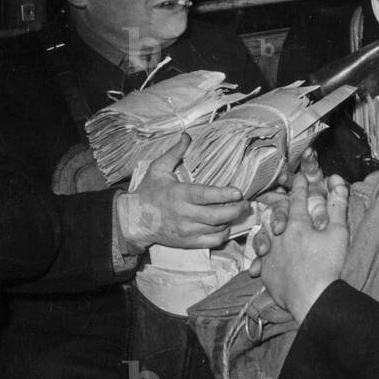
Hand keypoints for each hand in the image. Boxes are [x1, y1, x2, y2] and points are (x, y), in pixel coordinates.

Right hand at [116, 134, 248, 250]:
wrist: (133, 220)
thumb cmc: (148, 192)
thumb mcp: (158, 169)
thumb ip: (175, 153)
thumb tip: (187, 136)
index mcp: (179, 194)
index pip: (207, 196)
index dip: (225, 194)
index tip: (238, 192)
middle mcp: (184, 214)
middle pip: (217, 216)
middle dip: (236, 210)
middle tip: (245, 203)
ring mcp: (186, 231)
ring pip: (216, 229)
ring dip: (230, 221)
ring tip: (237, 211)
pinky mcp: (187, 242)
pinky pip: (211, 242)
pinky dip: (222, 235)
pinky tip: (225, 226)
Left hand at [258, 173, 348, 321]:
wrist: (313, 299)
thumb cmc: (328, 266)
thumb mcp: (339, 233)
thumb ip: (337, 206)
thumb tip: (338, 182)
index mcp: (297, 225)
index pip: (298, 199)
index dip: (300, 187)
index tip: (299, 178)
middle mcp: (279, 237)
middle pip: (275, 216)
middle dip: (280, 207)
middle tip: (283, 203)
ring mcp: (270, 256)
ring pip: (263, 236)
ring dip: (268, 231)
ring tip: (272, 230)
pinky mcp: (267, 274)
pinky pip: (260, 261)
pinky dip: (263, 257)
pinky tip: (266, 258)